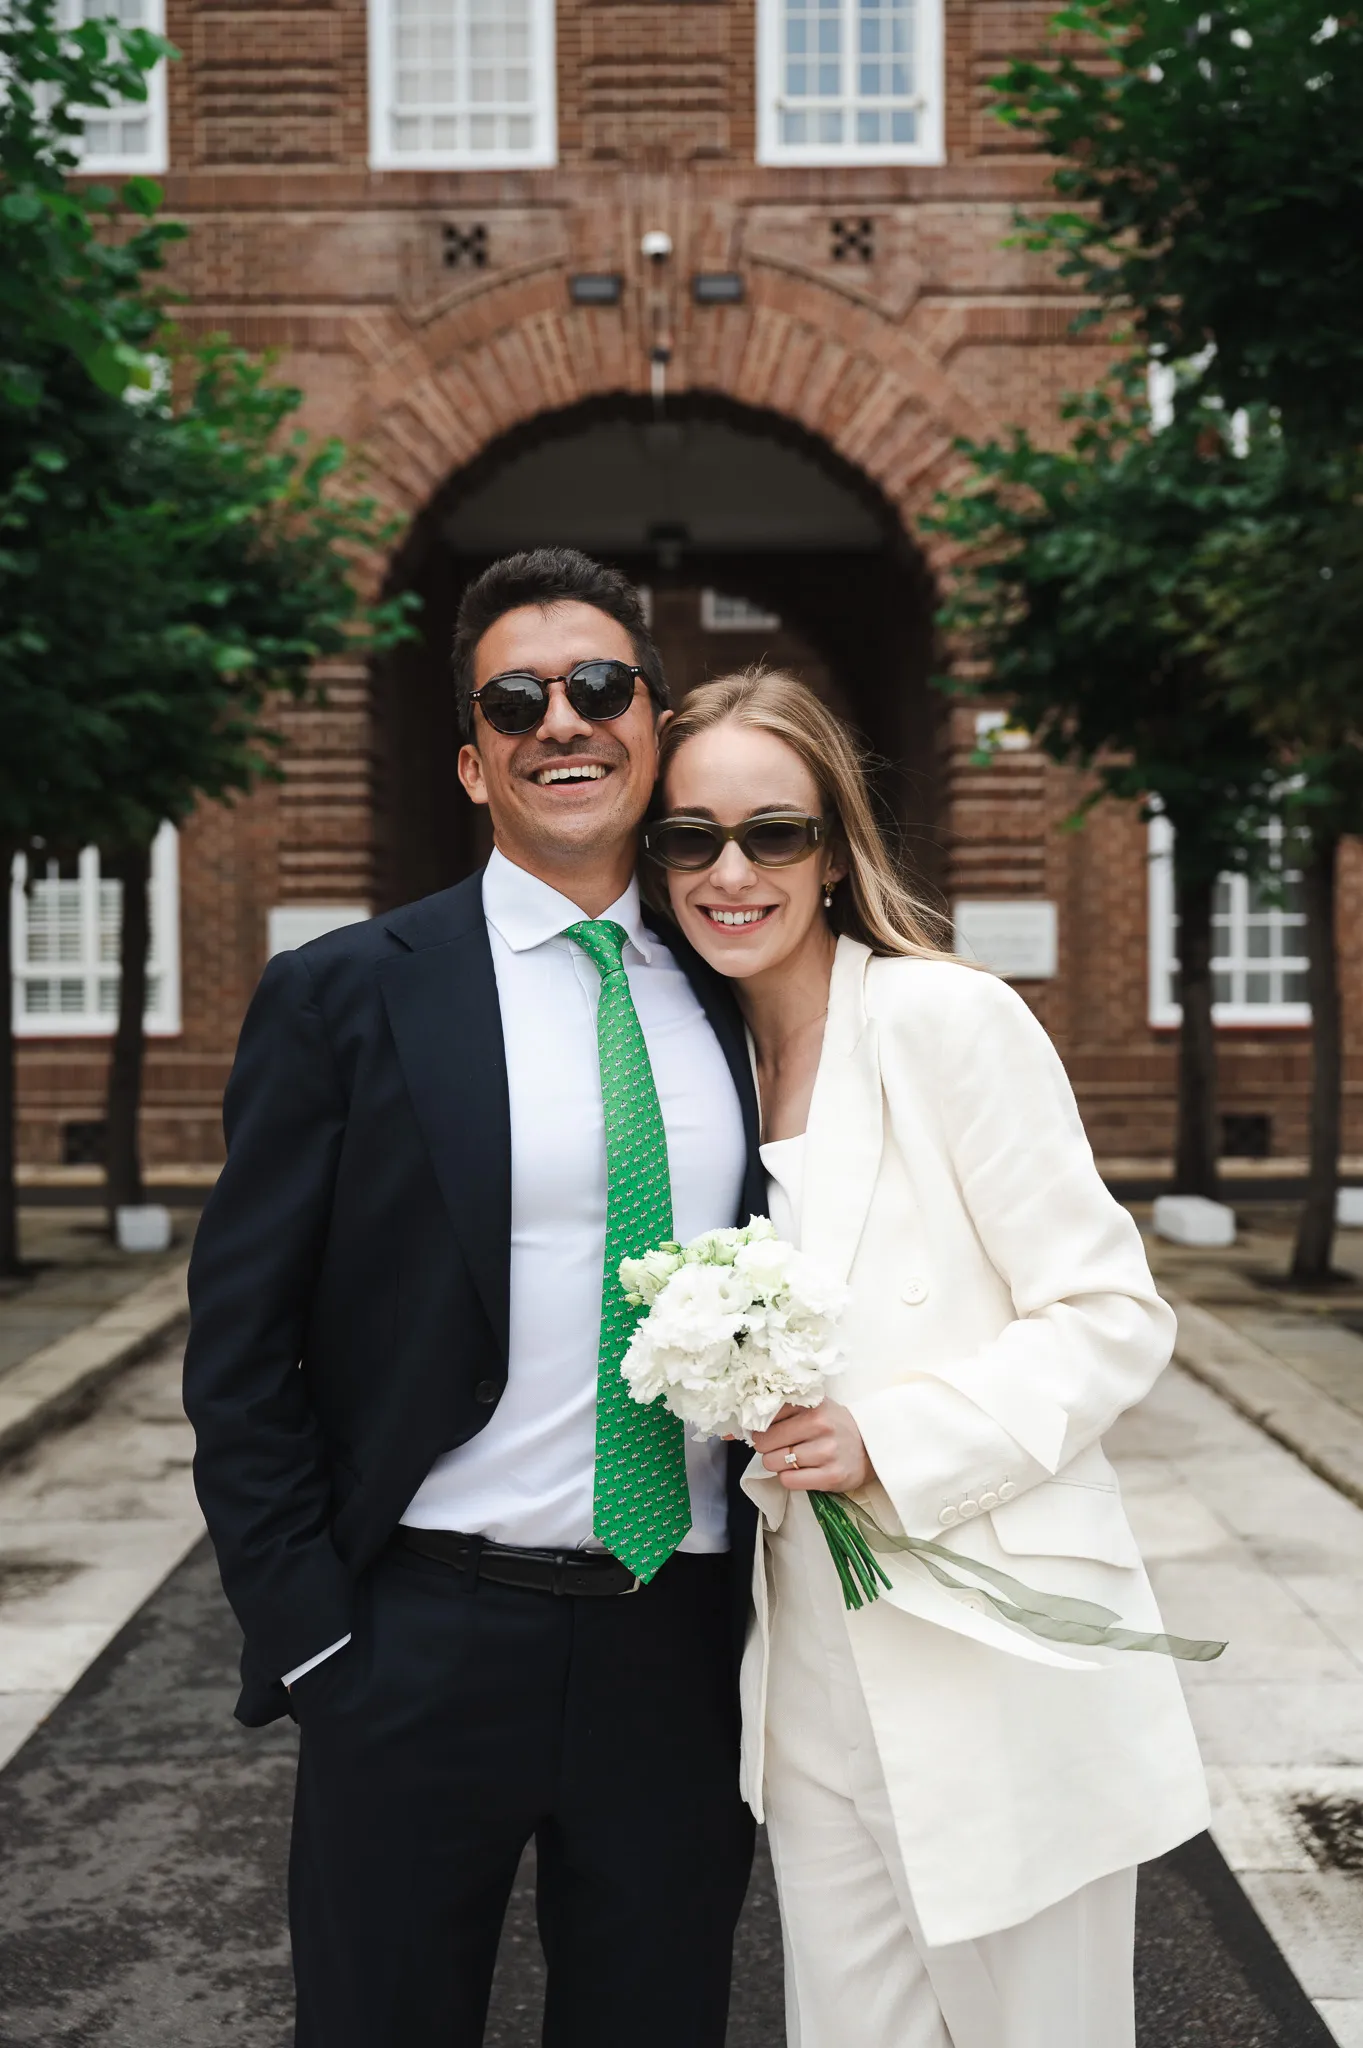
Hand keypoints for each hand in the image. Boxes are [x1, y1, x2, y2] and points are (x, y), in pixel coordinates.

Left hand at [751, 1400, 871, 1492]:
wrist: (871, 1446)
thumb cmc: (835, 1425)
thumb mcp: (814, 1406)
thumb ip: (783, 1409)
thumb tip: (740, 1425)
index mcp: (812, 1405)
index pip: (767, 1414)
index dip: (760, 1425)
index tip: (763, 1429)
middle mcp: (820, 1425)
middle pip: (766, 1441)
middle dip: (766, 1447)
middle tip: (777, 1447)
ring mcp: (827, 1452)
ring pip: (775, 1462)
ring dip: (777, 1463)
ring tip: (790, 1459)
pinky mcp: (831, 1476)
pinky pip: (789, 1481)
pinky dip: (788, 1478)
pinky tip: (799, 1471)